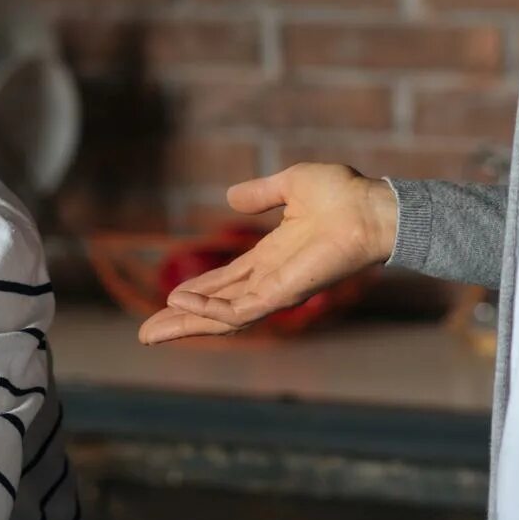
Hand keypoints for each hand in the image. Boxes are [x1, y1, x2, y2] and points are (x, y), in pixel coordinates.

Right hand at [138, 163, 397, 344]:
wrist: (372, 206)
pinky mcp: (284, 293)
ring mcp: (276, 289)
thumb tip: (231, 198)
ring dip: (187, 323)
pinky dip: (209, 308)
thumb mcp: (290, 185)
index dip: (196, 292)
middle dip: (182, 320)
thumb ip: (260, 194)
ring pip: (222, 316)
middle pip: (216, 306)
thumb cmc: (344, 195)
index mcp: (271, 257)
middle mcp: (270, 278)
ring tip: (151, 332)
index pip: (225, 282)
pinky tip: (183, 302)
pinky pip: (240, 309)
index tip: (167, 300)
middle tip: (146, 334)